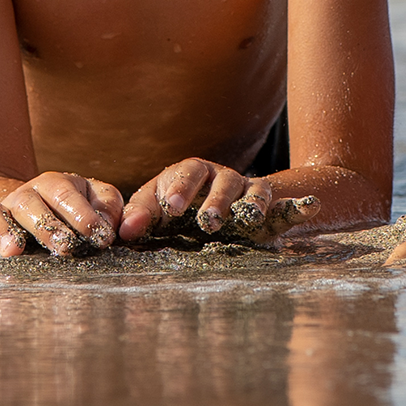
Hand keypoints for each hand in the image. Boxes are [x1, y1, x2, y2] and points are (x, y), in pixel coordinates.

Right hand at [0, 172, 122, 257]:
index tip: (100, 237)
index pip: (66, 193)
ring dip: (2, 231)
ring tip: (14, 252)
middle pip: (29, 203)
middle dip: (48, 225)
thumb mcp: (98, 201)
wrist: (40, 211)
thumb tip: (109, 226)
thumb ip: (109, 208)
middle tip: (65, 248)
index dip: (83, 214)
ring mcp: (0, 214)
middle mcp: (24, 196)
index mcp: (55, 184)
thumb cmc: (79, 211)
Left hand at [117, 158, 272, 244]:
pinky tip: (281, 211)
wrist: (218, 210)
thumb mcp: (157, 210)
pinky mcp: (262, 201)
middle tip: (206, 221)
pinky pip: (269, 199)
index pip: (185, 174)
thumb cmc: (178, 208)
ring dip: (243, 205)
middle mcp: (217, 176)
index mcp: (189, 173)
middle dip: (214, 199)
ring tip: (241, 222)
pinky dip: (279, 203)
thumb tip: (125, 231)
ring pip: (245, 189)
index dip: (180, 188)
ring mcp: (241, 187)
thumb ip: (141, 217)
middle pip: (218, 179)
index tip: (172, 206)